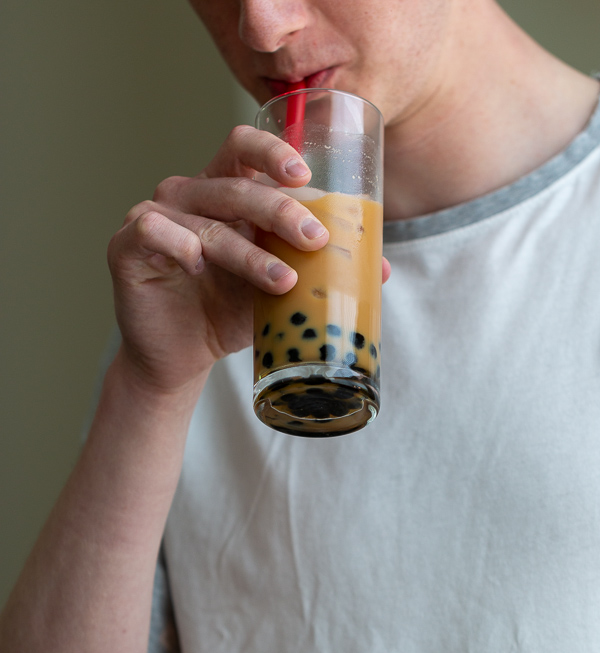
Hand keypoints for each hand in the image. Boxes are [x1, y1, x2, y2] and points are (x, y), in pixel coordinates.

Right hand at [107, 125, 329, 394]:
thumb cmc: (229, 312)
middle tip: (315, 241)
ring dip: (249, 252)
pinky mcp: (126, 246)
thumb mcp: (277, 289)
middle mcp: (190, 195)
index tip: (307, 176)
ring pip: (206, 220)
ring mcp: (155, 216)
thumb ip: (314, 270)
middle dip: (281, 212)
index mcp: (225, 192)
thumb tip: (380, 269)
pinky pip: (154, 231)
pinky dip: (181, 246)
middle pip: (236, 184)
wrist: (181, 357)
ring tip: (283, 281)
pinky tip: (201, 269)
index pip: (244, 147)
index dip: (273, 152)